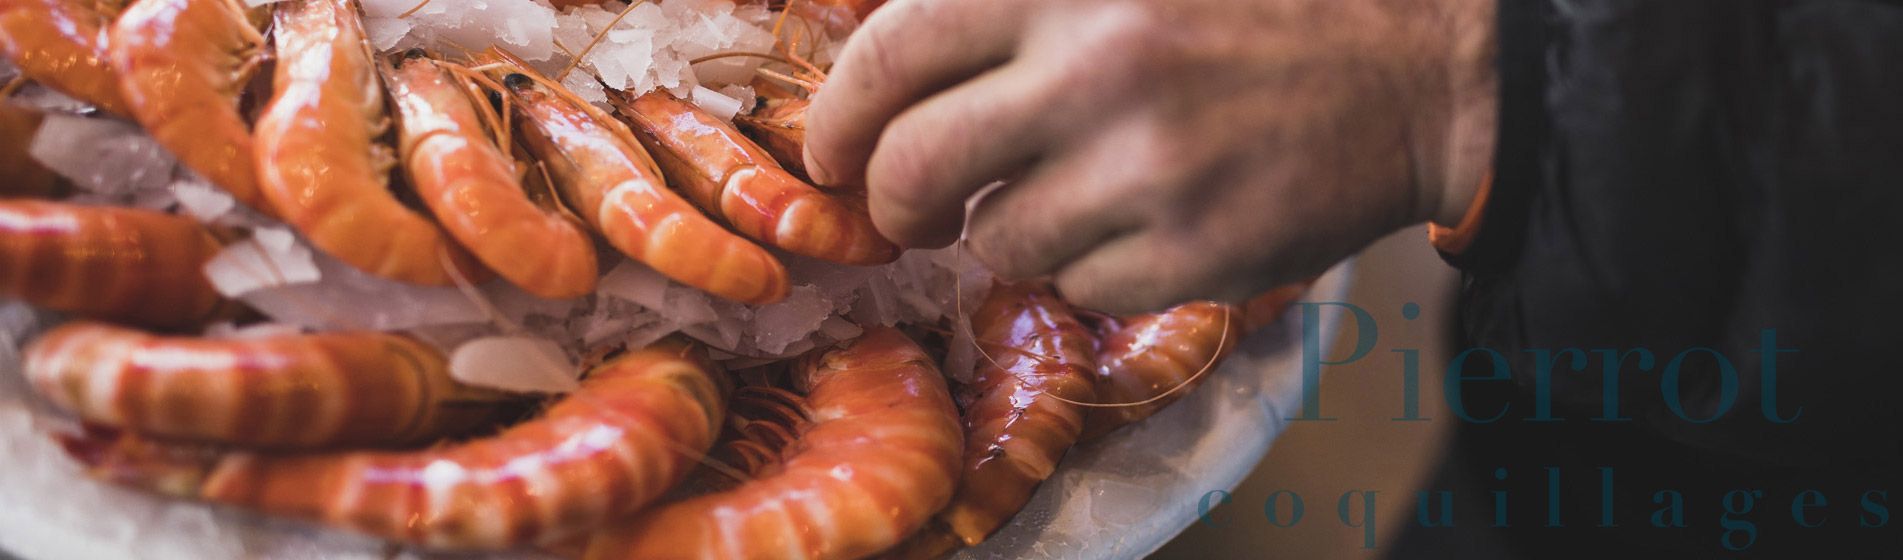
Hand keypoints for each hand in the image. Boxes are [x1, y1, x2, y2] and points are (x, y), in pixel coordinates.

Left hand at [805, 0, 1497, 312]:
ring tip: (1062, 194)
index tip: (834, 149)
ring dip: (1007, 227)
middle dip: (894, 199)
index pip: (891, 54)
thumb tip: (884, 56)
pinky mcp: (1196, 252)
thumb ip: (1011, 3)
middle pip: (915, 168)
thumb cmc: (1255, 2)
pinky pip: (1080, 287)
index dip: (842, 115)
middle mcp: (1096, 68)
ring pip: (997, 241)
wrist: (1419, 62)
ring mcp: (1147, 169)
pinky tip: (1139, 222)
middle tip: (910, 207)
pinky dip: (1090, 266)